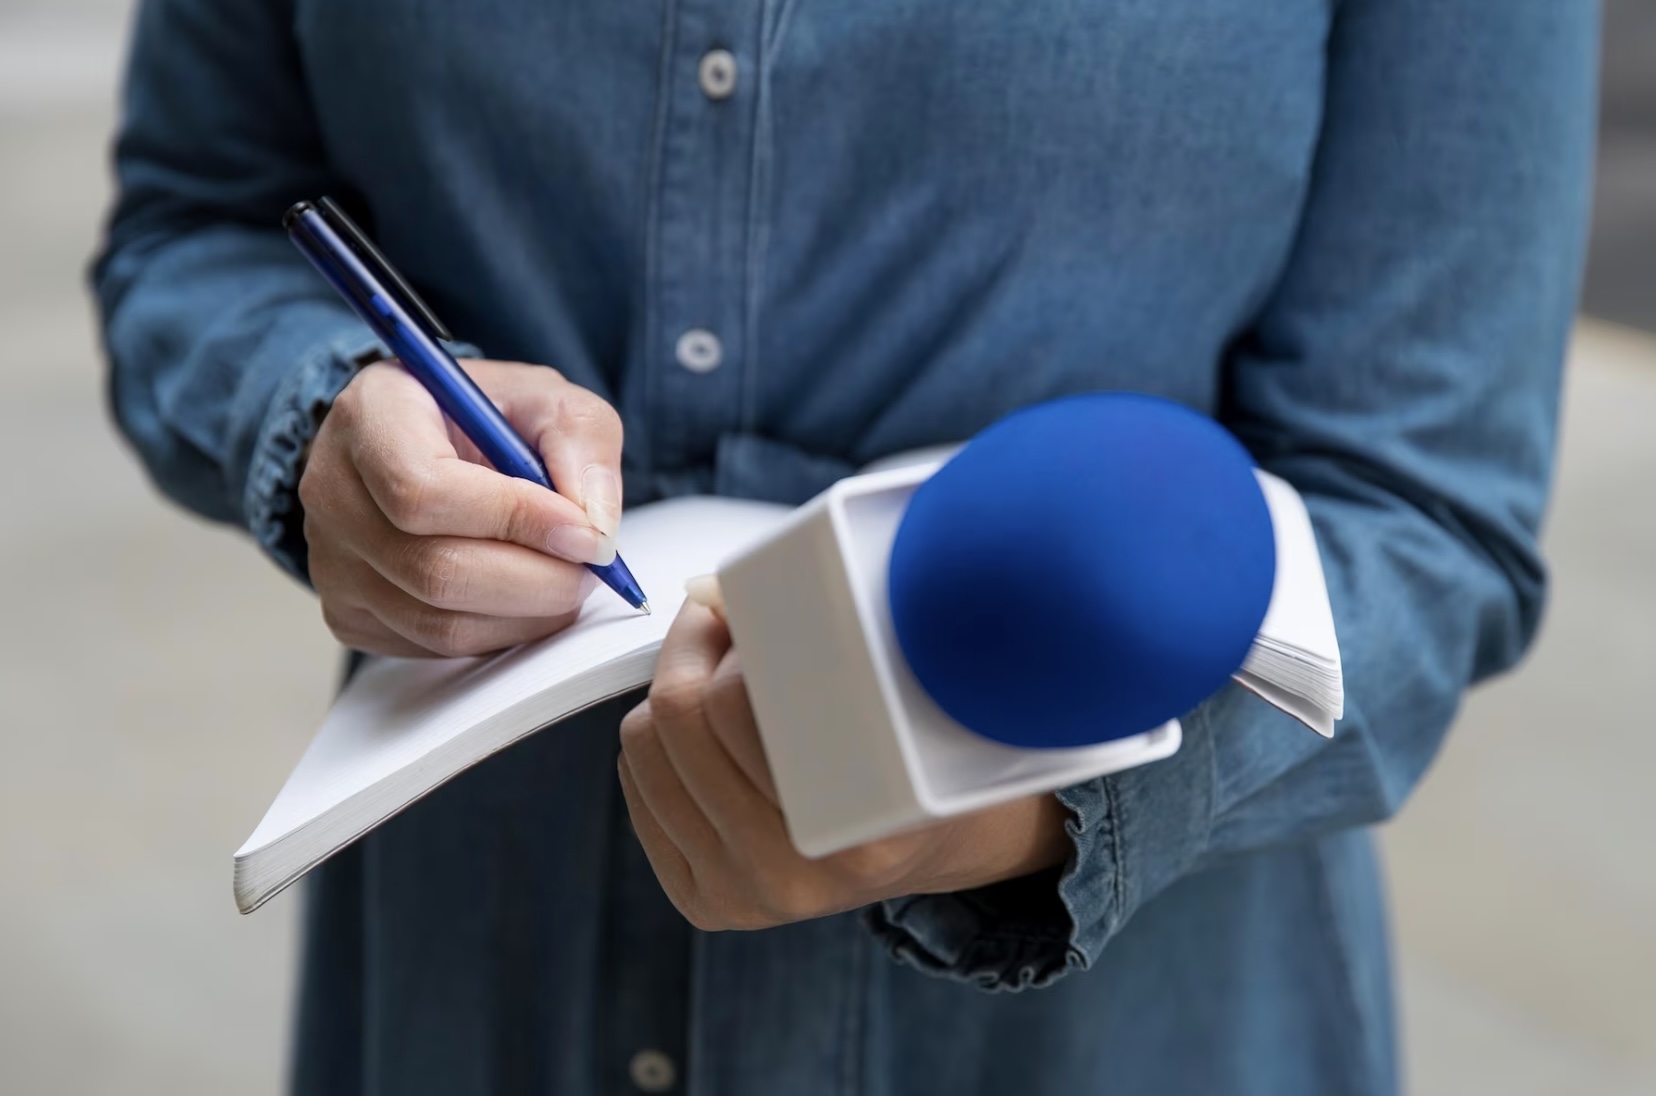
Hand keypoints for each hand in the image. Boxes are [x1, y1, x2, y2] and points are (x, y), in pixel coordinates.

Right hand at [299, 358, 622, 657]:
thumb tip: (595, 528)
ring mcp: (331, 561)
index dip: (514, 520)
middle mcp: (333, 490)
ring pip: (439, 624)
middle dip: (536, 581)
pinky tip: (523, 598)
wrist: (427, 443)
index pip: (424, 489)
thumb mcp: (546, 399)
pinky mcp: (348, 613)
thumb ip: (582, 445)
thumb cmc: (484, 418)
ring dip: (526, 615)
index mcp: (371, 415)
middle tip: (589, 568)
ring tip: (566, 580)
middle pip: (435, 570)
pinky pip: (433, 648)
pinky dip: (498, 634)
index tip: (583, 533)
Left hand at [617, 598, 1072, 930]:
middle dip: (693, 647)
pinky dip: (660, 743)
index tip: (746, 601)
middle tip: (725, 621)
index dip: (731, 633)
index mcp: (862, 829)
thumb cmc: (916, 754)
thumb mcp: (903, 690)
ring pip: (644, 748)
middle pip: (678, 716)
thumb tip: (713, 591)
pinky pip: (637, 788)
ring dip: (674, 693)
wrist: (923, 843)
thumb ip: (824, 641)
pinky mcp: (706, 902)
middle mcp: (797, 872)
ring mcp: (745, 893)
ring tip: (723, 677)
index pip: (735, 702)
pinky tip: (709, 733)